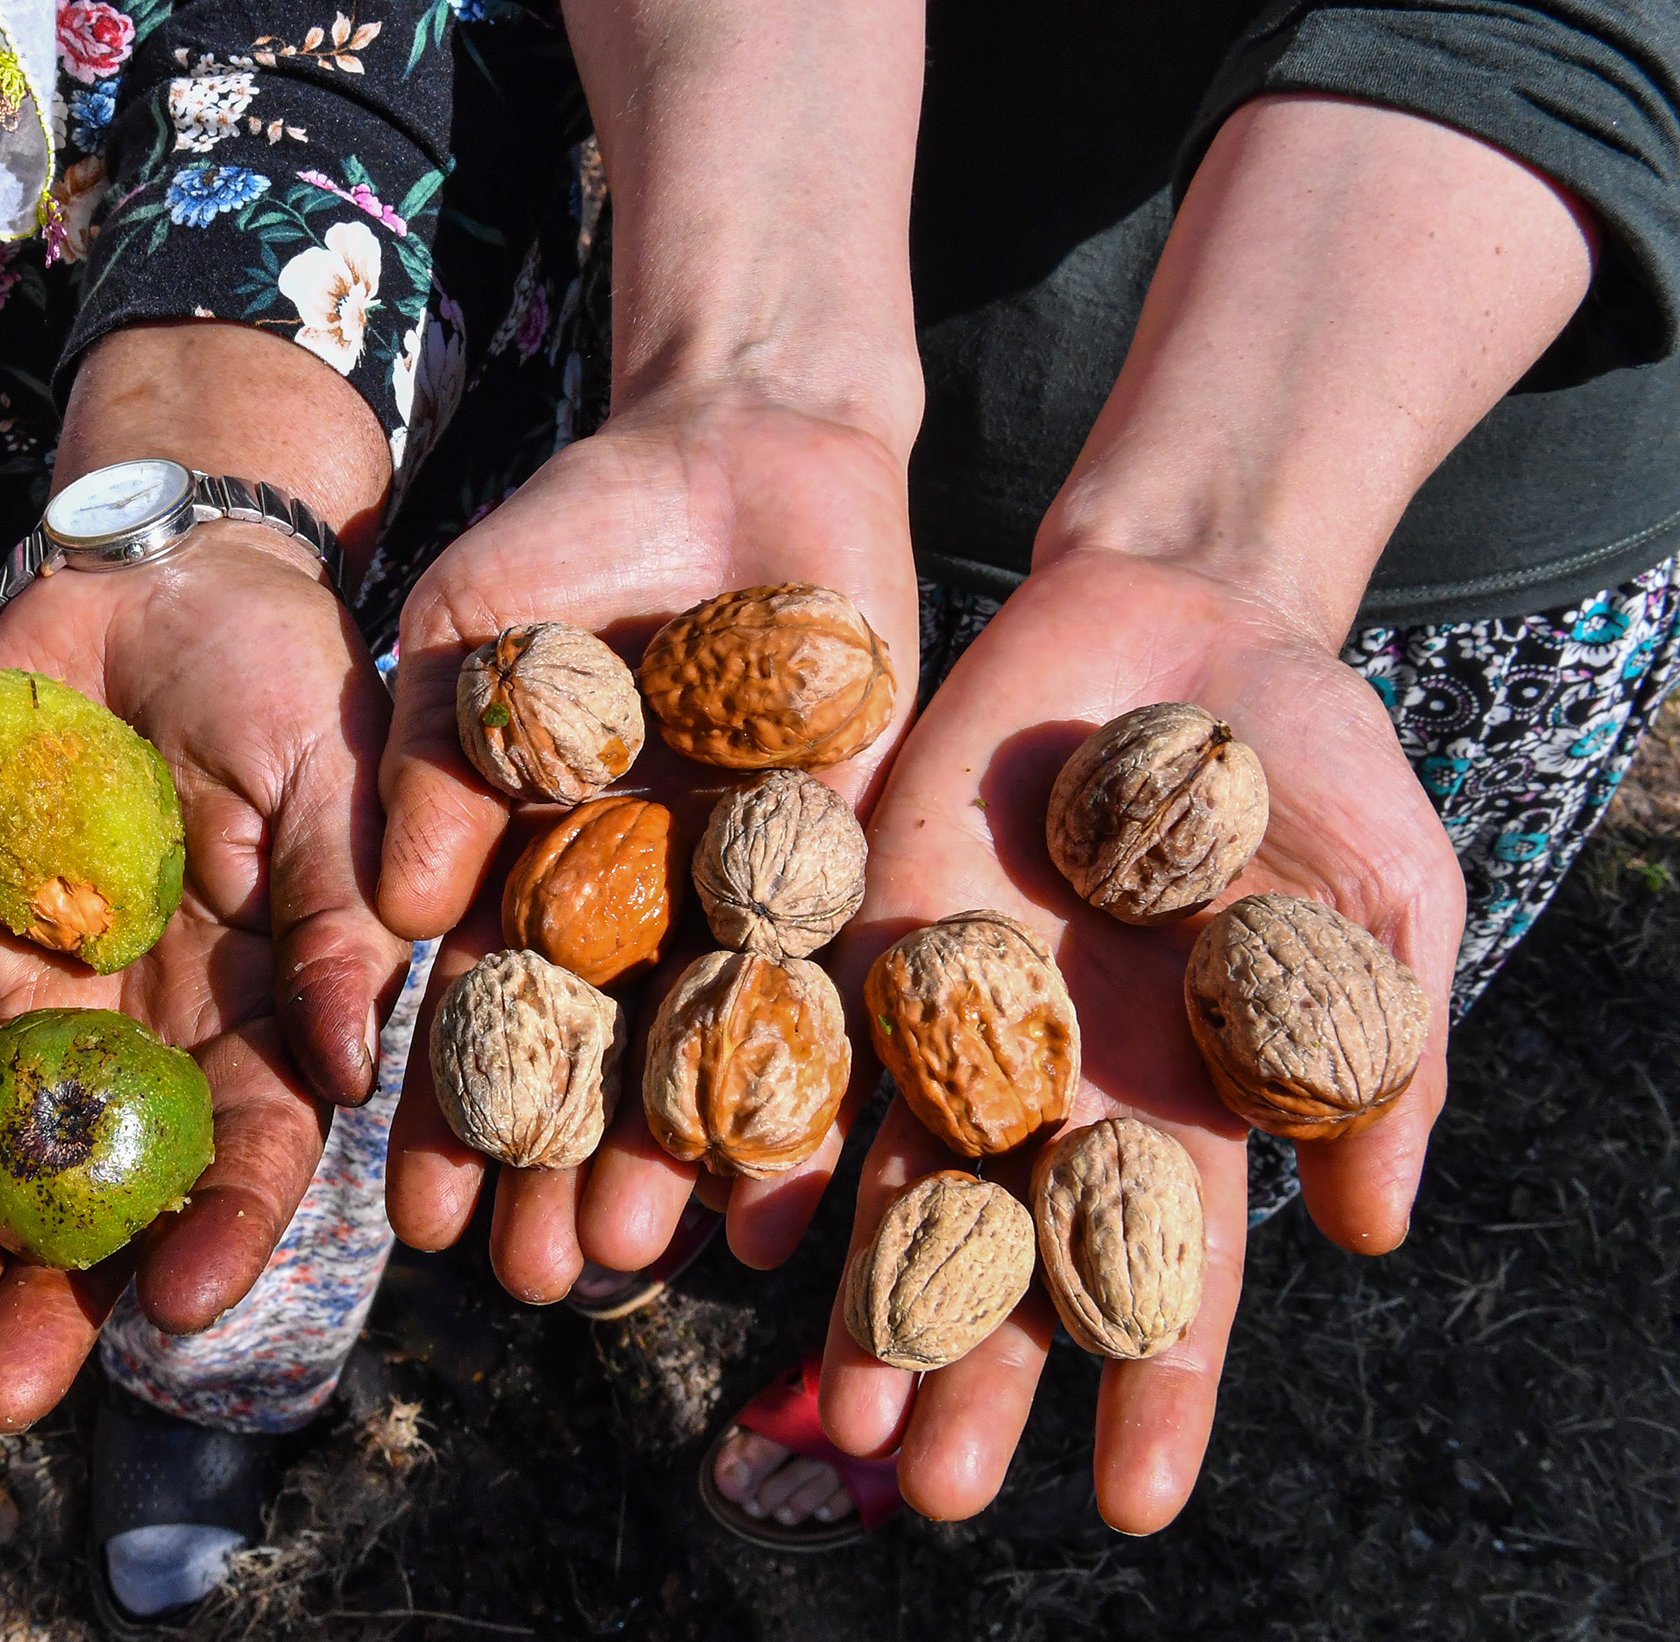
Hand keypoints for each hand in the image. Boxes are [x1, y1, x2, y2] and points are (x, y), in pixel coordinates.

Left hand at [0, 319, 410, 1429]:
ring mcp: (42, 990)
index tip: (175, 1313)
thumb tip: (357, 1068)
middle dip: (53, 1289)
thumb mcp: (338, 783)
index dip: (221, 1234)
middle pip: (100, 1184)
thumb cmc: (282, 673)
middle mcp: (149, 1031)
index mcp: (264, 1012)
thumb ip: (340, 917)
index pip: (250, 1150)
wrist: (155, 574)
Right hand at [378, 388, 919, 1301]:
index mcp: (530, 870)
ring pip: (704, 1056)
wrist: (746, 443)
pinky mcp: (852, 866)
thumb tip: (404, 913)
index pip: (480, 1015)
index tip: (417, 1217)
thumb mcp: (466, 629)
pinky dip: (814, 1091)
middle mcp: (634, 906)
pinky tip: (786, 1191)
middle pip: (595, 1065)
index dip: (446, 1116)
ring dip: (668, 1161)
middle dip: (559, 1174)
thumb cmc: (575, 531)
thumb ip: (429, 762)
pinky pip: (834, 995)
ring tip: (635, 1259)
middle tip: (533, 1280)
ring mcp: (743, 896)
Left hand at [817, 548, 1462, 1532]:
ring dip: (858, 1295)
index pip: (1165, 1270)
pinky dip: (771, 1126)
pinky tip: (736, 1222)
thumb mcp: (1384, 895)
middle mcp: (1048, 1075)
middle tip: (929, 1488)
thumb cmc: (1309, 760)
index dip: (1154, 1390)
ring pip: (891, 1173)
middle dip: (972, 1372)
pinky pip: (806, 1033)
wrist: (1178, 614)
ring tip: (834, 1411)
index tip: (1135, 1505)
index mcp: (1177, 1094)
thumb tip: (1369, 1234)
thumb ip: (1377, 1056)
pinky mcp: (862, 915)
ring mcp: (945, 1003)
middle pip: (1005, 1252)